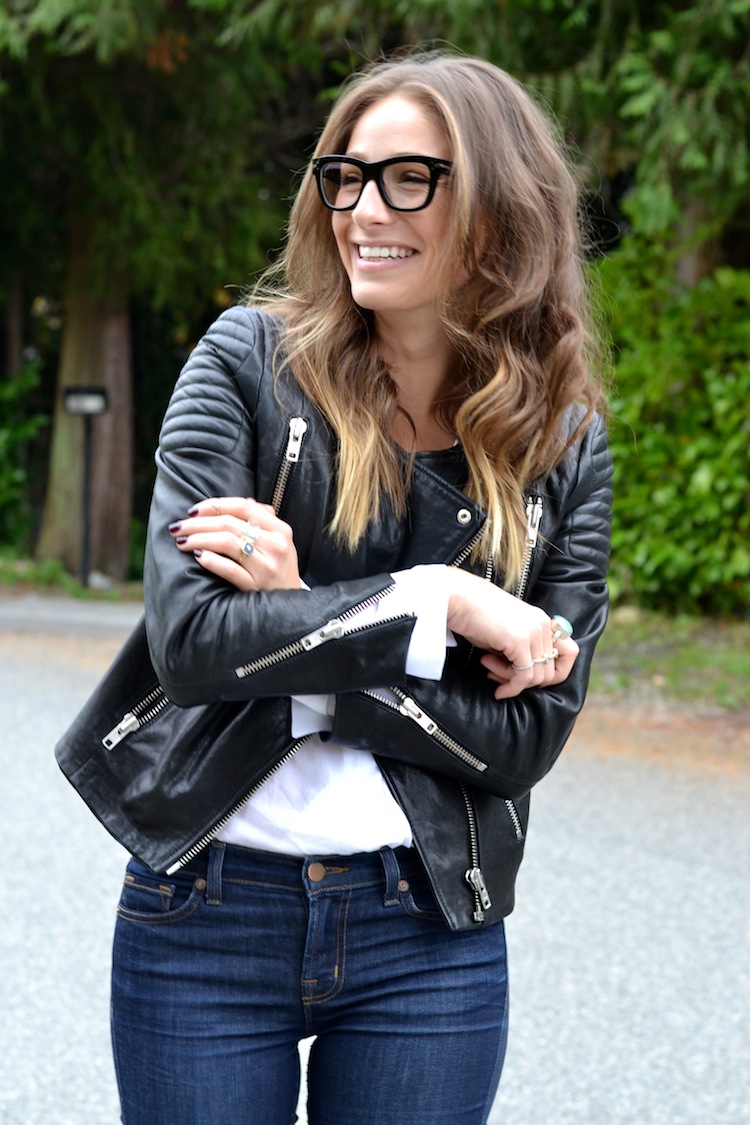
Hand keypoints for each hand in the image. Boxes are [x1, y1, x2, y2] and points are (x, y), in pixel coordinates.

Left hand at [168, 497, 299, 590]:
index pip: (243, 507)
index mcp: (280, 529)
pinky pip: (230, 570)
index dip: (214, 506)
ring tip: (182, 542)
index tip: (192, 511)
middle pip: (230, 524)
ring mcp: (266, 566)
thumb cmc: (279, 569)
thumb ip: (264, 519)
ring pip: (228, 543)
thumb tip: (245, 500)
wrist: (291, 604)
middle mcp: (275, 545)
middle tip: (178, 528)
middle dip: (198, 524)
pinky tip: (197, 556)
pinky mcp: (256, 586)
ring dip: (199, 539)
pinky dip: (211, 561)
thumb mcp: (279, 541)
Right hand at [444, 568, 578, 698]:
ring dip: (513, 682)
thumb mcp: (504, 633)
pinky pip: (523, 677)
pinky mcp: (519, 641)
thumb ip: (520, 651)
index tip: (528, 678)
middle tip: (498, 675)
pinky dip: (511, 688)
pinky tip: (498, 691)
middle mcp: (542, 625)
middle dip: (525, 681)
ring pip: (537, 676)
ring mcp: (533, 632)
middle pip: (551, 670)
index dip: (554, 672)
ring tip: (490, 671)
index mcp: (542, 620)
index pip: (570, 653)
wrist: (456, 598)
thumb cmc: (473, 615)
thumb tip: (523, 678)